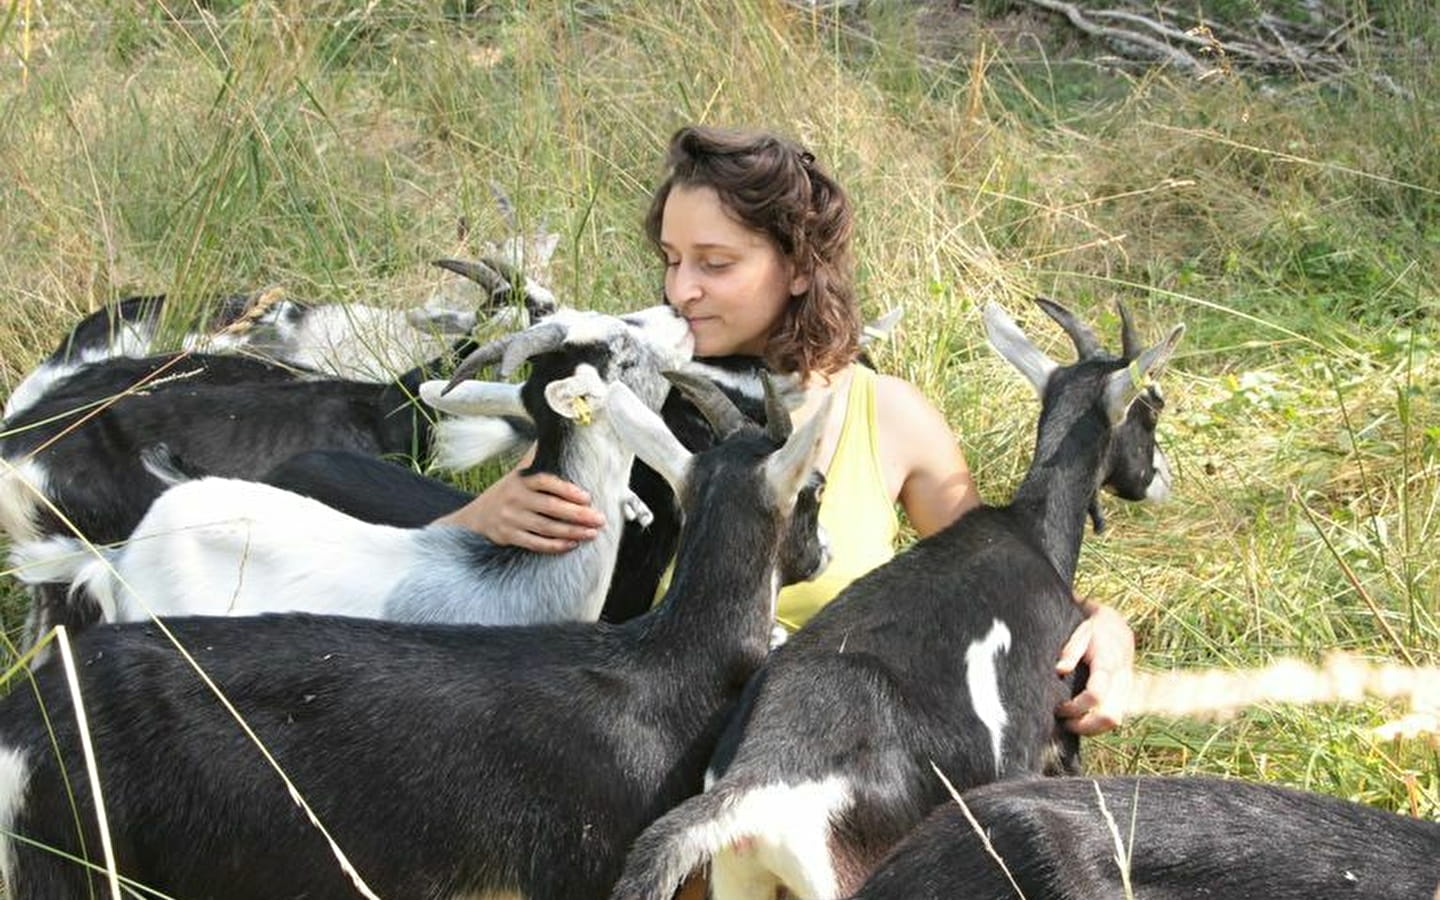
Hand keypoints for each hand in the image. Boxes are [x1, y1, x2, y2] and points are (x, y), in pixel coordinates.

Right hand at [435, 464, 604, 553]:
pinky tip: (572, 544)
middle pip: (551, 507)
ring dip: (572, 532)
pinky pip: (535, 543)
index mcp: (521, 480)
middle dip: (578, 514)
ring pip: (546, 527)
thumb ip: (536, 458)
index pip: (546, 482)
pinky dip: (555, 545)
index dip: (567, 489)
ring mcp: (511, 519)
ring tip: (592, 533)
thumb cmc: (508, 493)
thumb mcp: (518, 473)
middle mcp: (515, 498)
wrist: (477, 517)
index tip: (587, 497)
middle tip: (599, 519)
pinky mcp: (509, 536)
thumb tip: (556, 433)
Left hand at [1055, 599, 1134, 735]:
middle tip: (1062, 721)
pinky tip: (1079, 719)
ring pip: (1114, 721)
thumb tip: (1060, 670)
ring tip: (1068, 722)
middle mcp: (1122, 679)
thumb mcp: (1081, 631)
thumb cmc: (1093, 628)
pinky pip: (1115, 716)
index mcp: (1108, 663)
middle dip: (1084, 726)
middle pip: (1109, 717)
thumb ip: (1071, 650)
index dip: (1075, 707)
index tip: (1058, 706)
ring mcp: (1127, 689)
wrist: (1117, 626)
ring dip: (1090, 728)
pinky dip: (1097, 723)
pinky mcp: (1126, 695)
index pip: (1095, 696)